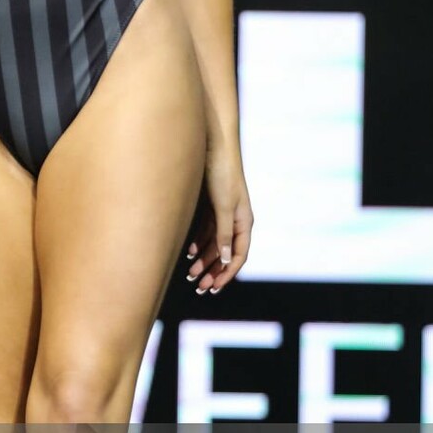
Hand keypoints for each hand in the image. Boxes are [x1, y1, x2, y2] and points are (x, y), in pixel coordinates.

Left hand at [185, 154, 252, 294]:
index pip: (238, 255)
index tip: (214, 288)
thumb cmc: (221, 173)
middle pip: (225, 253)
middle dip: (214, 271)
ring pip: (214, 244)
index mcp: (243, 221)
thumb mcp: (223, 205)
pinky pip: (206, 231)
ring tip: (190, 275)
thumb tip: (226, 259)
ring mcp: (222, 213)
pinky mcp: (211, 205)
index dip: (227, 273)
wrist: (212, 145)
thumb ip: (224, 232)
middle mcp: (235, 219)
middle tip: (199, 287)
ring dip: (204, 260)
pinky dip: (199, 244)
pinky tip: (189, 253)